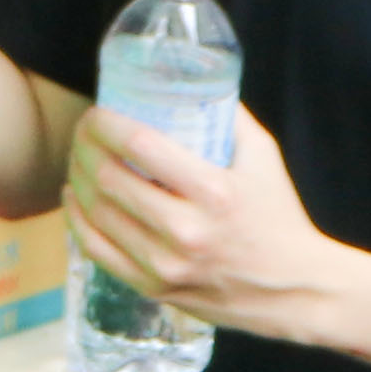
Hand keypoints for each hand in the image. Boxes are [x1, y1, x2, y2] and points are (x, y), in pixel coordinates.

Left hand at [66, 99, 341, 343]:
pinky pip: (97, 251)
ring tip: (79, 159)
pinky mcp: (153, 289)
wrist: (293, 290)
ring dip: (78, 179)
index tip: (97, 112)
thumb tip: (190, 80)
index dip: (105, 124)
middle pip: (109, 179)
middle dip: (85, 147)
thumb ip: (228, 117)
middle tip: (84, 133)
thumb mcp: (263, 158)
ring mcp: (166, 264)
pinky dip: (78, 219)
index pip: (140, 146)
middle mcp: (185, 231)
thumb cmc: (278, 216)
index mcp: (214, 192)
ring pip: (96, 214)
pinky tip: (77, 197)